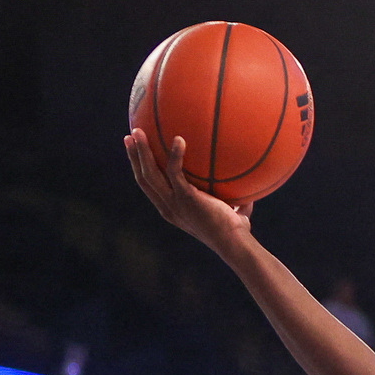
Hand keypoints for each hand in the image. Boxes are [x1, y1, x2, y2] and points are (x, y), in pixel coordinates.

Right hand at [124, 130, 253, 253]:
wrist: (234, 243)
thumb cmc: (235, 231)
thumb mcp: (228, 211)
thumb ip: (230, 197)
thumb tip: (243, 182)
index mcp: (172, 211)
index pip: (149, 187)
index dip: (139, 168)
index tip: (135, 150)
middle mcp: (168, 208)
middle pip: (143, 178)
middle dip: (134, 156)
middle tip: (130, 135)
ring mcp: (175, 204)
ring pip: (150, 174)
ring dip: (142, 151)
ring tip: (139, 131)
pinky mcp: (186, 198)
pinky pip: (175, 172)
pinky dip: (174, 155)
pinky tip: (179, 138)